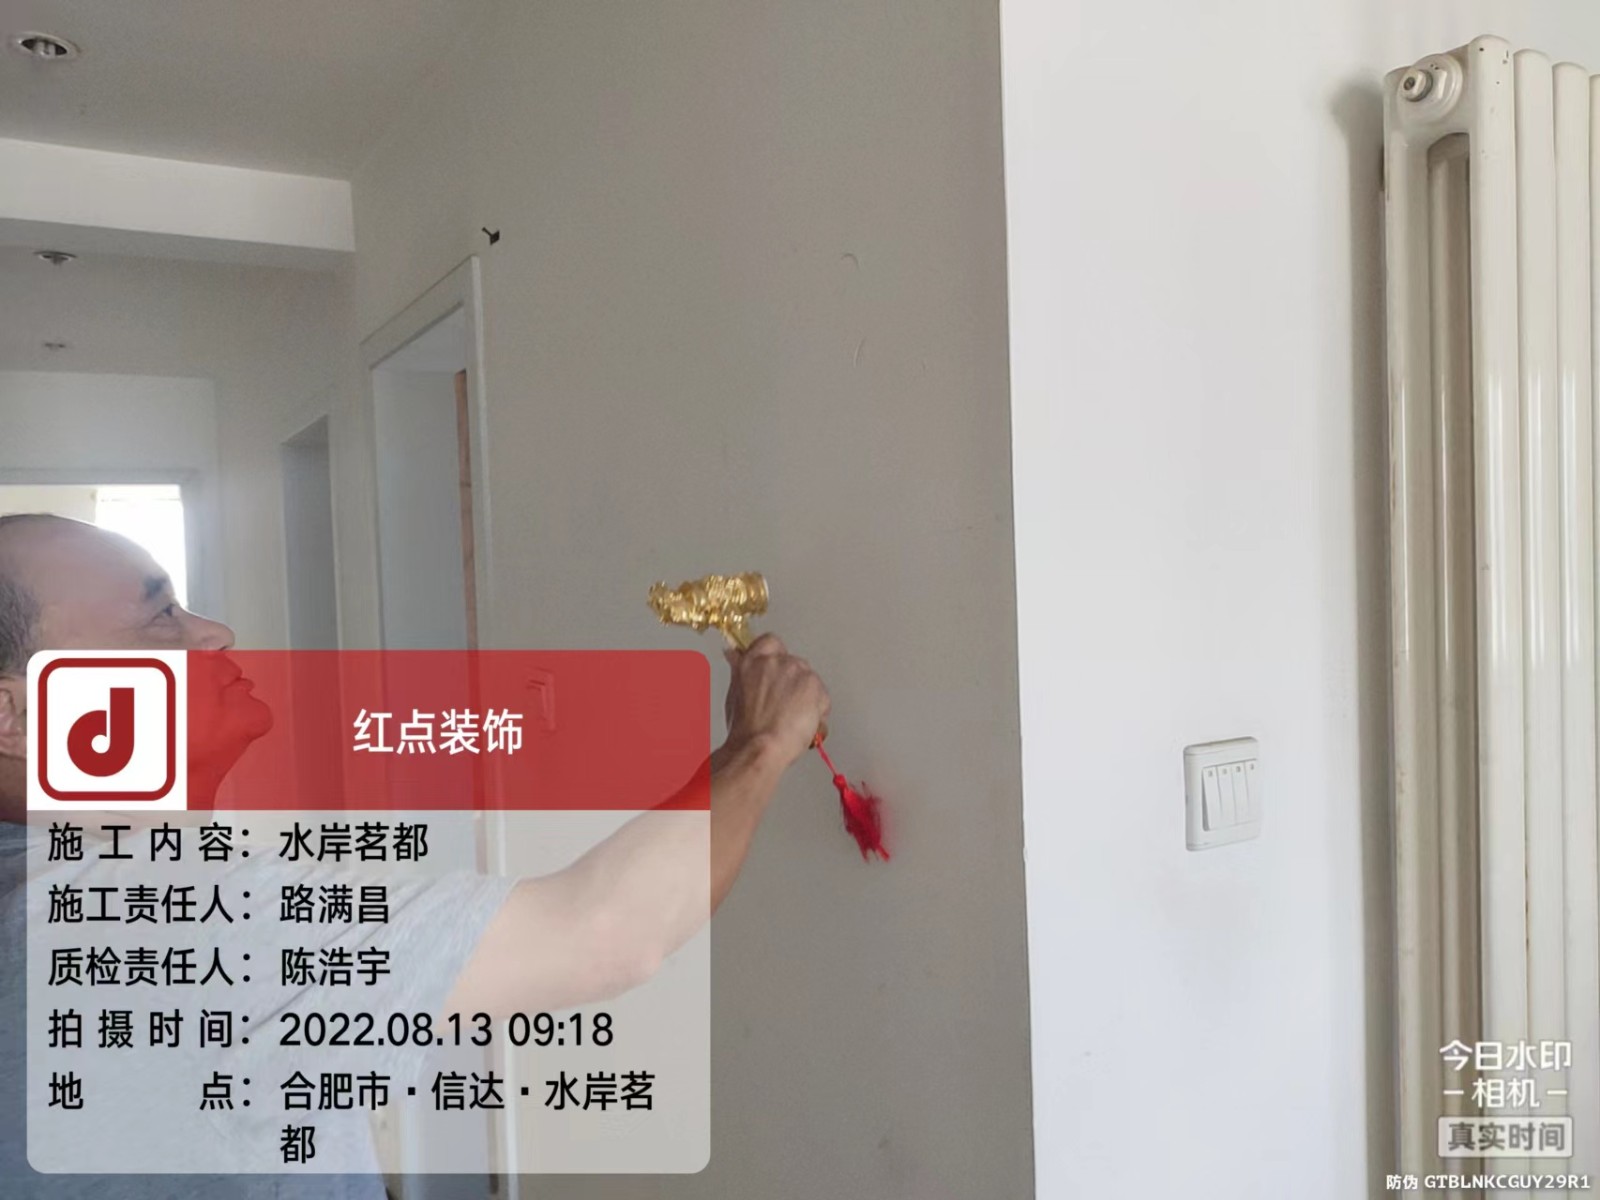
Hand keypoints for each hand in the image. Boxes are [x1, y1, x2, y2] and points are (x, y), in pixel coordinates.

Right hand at [721, 634, 830, 770]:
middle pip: (794, 663)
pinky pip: (823, 697)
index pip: (770, 642)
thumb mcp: (734, 694)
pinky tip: (804, 725)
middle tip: (785, 707)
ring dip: (807, 697)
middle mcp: (775, 661)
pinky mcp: (814, 685)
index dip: (776, 657)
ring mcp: (796, 672)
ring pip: (810, 681)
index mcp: (752, 661)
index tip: (776, 671)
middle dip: (794, 683)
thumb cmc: (745, 730)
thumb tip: (734, 655)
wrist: (761, 746)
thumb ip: (740, 671)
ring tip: (792, 720)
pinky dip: (818, 711)